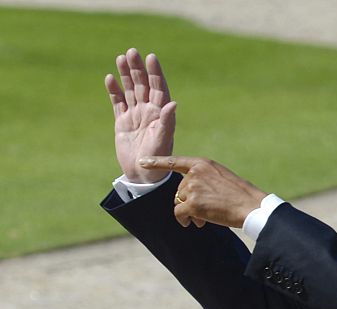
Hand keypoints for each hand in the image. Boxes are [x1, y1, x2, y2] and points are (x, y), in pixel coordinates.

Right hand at [105, 48, 176, 182]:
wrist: (143, 175)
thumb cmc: (158, 159)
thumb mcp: (163, 140)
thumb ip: (167, 121)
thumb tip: (173, 103)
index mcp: (161, 113)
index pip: (159, 88)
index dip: (155, 73)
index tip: (151, 57)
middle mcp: (149, 111)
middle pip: (143, 84)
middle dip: (138, 69)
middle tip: (132, 52)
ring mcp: (135, 115)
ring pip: (129, 90)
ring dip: (125, 75)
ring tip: (121, 58)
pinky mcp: (122, 121)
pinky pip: (118, 102)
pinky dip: (114, 91)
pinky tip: (110, 78)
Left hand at [139, 156, 267, 227]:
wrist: (250, 206)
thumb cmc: (240, 195)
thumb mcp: (221, 177)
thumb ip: (203, 179)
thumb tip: (185, 197)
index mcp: (203, 163)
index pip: (175, 162)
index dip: (156, 162)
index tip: (142, 162)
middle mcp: (195, 173)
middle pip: (179, 190)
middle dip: (188, 202)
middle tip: (203, 212)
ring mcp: (192, 188)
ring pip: (179, 202)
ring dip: (189, 212)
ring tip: (202, 219)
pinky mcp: (192, 204)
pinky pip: (179, 213)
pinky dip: (183, 220)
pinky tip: (193, 224)